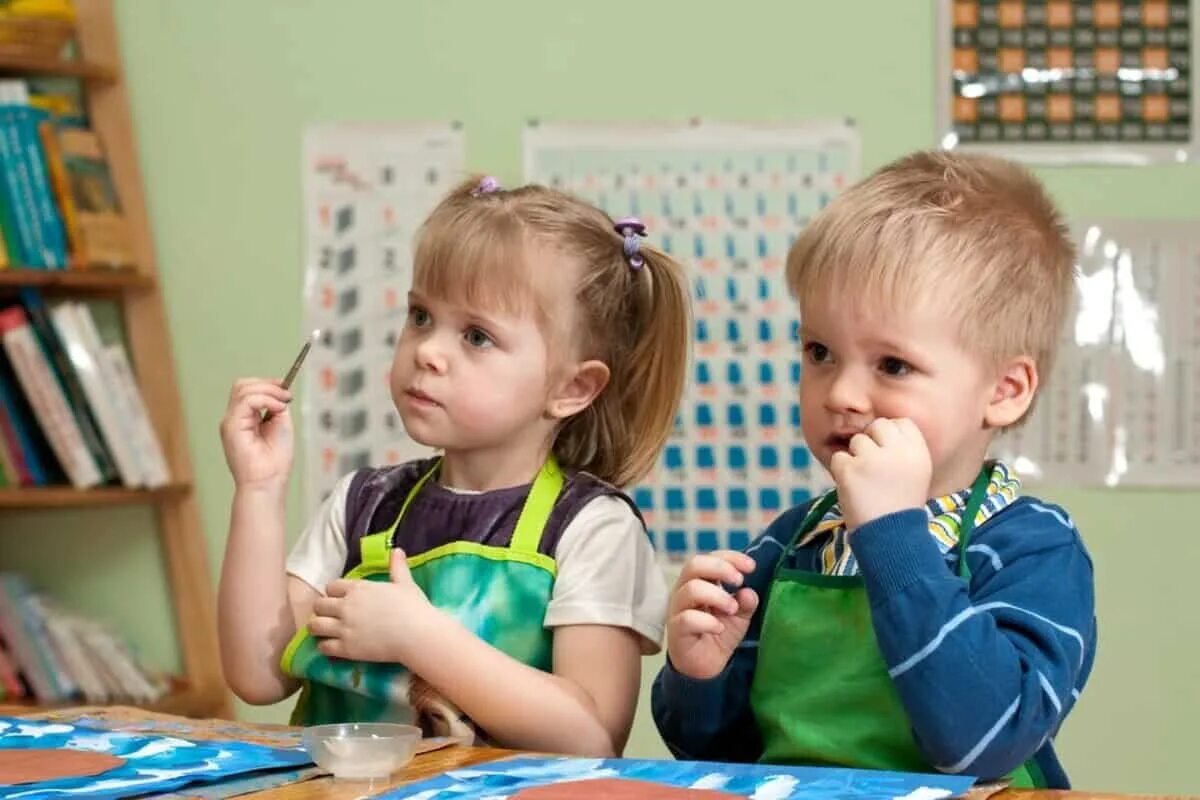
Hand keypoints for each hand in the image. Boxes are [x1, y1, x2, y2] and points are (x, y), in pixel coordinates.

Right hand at [219, 378, 293, 491]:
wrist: (269, 480)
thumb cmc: (275, 460)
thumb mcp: (280, 424)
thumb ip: (276, 406)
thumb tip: (278, 392)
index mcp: (244, 419)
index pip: (248, 390)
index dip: (266, 384)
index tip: (285, 389)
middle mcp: (234, 418)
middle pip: (242, 385)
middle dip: (267, 384)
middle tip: (286, 395)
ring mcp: (230, 421)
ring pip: (243, 389)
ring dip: (269, 391)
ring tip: (283, 403)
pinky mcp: (231, 426)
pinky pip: (246, 400)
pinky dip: (265, 399)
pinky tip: (277, 409)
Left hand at [309, 549, 439, 662]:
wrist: (416, 634)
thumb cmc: (413, 607)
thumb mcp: (405, 583)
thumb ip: (397, 566)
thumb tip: (397, 550)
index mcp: (358, 589)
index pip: (331, 586)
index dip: (334, 593)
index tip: (341, 599)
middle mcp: (346, 606)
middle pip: (318, 605)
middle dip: (323, 610)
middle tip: (332, 616)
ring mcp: (344, 627)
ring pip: (314, 626)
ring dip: (319, 628)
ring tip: (327, 632)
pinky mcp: (345, 648)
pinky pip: (323, 647)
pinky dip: (325, 647)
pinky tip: (334, 646)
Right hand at [665, 551, 757, 680]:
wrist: (705, 667)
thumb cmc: (718, 633)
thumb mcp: (739, 616)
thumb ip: (746, 602)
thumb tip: (749, 591)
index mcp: (699, 581)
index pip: (709, 558)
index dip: (730, 557)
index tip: (751, 567)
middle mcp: (684, 590)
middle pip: (694, 564)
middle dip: (720, 568)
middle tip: (739, 581)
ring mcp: (677, 609)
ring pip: (691, 589)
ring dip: (717, 596)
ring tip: (732, 609)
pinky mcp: (676, 630)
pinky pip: (687, 619)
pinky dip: (708, 621)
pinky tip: (719, 629)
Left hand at [829, 417, 931, 530]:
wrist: (890, 536)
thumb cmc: (900, 505)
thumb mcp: (917, 473)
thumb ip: (903, 449)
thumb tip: (880, 428)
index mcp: (918, 452)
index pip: (901, 423)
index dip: (890, 436)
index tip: (888, 455)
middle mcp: (898, 452)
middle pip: (878, 425)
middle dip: (872, 442)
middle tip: (874, 468)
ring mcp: (873, 459)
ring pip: (856, 441)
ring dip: (856, 459)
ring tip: (866, 483)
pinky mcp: (851, 470)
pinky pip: (838, 458)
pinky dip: (841, 472)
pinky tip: (854, 488)